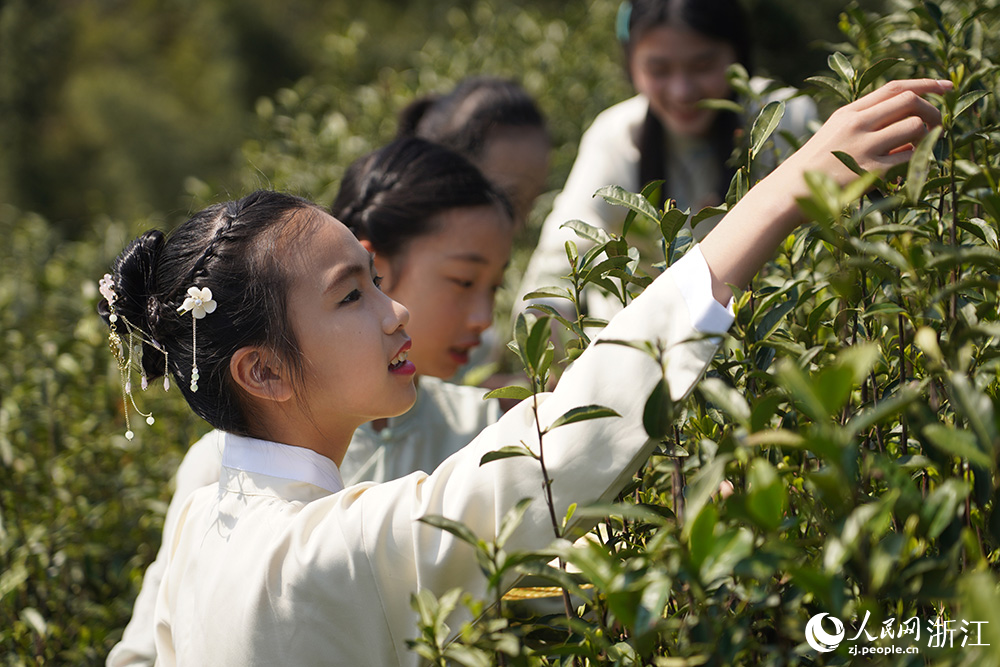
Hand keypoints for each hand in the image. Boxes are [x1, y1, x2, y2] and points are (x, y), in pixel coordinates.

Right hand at [781, 78, 952, 194]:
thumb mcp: (834, 134)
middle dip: (933, 111)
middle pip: (910, 101)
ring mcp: (864, 147)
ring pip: (915, 127)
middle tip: (938, 125)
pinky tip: (907, 169)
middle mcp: (857, 124)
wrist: (789, 191)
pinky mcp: (870, 171)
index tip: (947, 86)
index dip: (927, 83)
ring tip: (919, 150)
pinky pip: (908, 158)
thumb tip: (908, 124)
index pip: (895, 87)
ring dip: (926, 137)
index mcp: (848, 112)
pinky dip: (915, 162)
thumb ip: (865, 123)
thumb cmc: (814, 167)